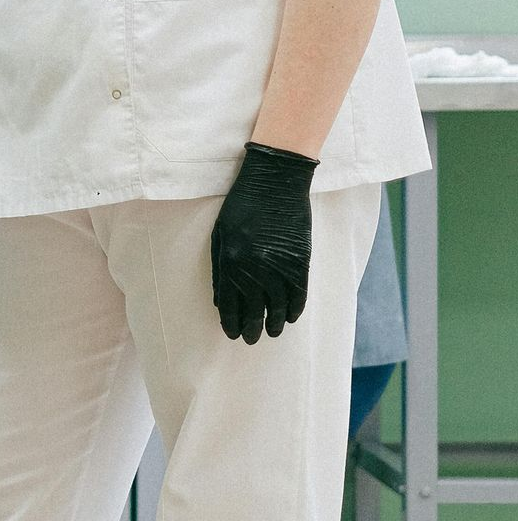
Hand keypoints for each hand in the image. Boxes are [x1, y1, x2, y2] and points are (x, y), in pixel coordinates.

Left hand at [210, 141, 317, 342]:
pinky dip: (295, 309)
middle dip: (251, 329)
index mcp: (230, 262)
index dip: (231, 322)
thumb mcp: (221, 233)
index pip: (230, 304)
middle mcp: (254, 269)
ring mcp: (279, 266)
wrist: (275, 180)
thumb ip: (219, 267)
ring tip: (272, 332)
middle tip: (250, 340)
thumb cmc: (242, 204)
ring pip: (279, 308)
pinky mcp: (300, 261)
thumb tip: (221, 300)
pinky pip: (299, 294)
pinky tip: (290, 317)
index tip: (232, 333)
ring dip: (275, 324)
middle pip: (254, 311)